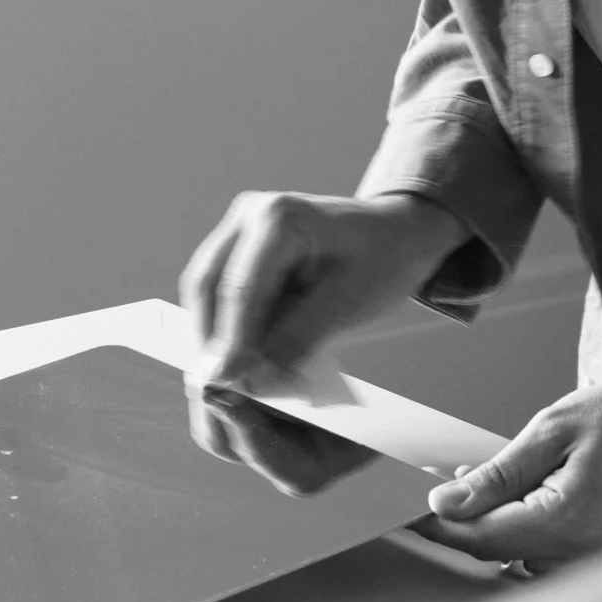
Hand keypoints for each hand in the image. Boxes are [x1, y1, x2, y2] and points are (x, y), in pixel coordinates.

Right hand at [180, 190, 468, 493]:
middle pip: (209, 285)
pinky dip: (223, 324)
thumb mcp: (348, 304)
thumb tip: (253, 379)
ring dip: (211, 335)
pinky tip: (233, 358)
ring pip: (206, 288)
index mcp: (280, 217)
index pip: (241, 288)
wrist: (396, 235)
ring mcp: (241, 225)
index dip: (230, 340)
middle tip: (214, 390)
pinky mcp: (240, 244)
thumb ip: (298, 339)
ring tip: (221, 381)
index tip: (223, 385)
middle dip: (210, 340)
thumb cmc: (381, 262)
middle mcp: (251, 212)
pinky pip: (219, 288)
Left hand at [412, 381, 601, 569]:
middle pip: (498, 553)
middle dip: (468, 522)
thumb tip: (449, 501)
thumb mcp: (556, 428)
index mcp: (563, 523)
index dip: (441, 524)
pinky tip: (534, 497)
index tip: (411, 509)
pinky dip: (533, 531)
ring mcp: (596, 562)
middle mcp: (579, 556)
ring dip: (501, 527)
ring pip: (523, 559)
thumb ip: (500, 472)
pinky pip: (554, 556)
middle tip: (450, 485)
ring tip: (500, 483)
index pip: (480, 538)